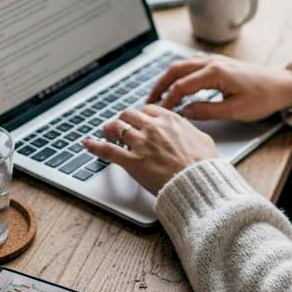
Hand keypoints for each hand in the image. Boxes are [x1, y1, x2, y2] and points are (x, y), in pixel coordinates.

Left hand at [82, 104, 218, 194]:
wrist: (198, 182)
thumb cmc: (204, 165)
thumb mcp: (203, 139)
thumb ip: (191, 131)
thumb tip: (189, 131)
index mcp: (170, 120)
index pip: (147, 109)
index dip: (140, 115)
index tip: (138, 120)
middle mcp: (153, 127)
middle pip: (128, 115)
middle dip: (122, 120)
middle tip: (120, 126)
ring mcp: (141, 143)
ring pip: (116, 128)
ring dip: (108, 129)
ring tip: (105, 133)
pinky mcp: (132, 161)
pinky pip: (107, 150)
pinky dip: (94, 146)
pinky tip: (87, 144)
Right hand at [148, 54, 291, 121]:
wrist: (283, 86)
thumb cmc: (263, 98)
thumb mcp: (235, 111)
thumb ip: (207, 111)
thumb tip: (185, 112)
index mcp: (215, 73)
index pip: (182, 85)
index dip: (168, 99)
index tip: (159, 111)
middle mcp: (213, 62)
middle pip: (176, 70)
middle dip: (160, 84)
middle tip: (149, 100)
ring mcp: (216, 61)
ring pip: (183, 65)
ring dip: (168, 77)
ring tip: (159, 92)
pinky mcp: (220, 64)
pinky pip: (192, 64)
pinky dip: (179, 73)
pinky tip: (177, 83)